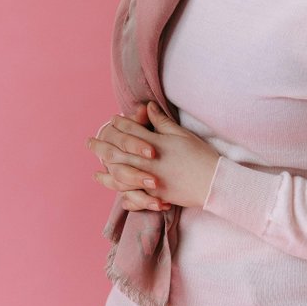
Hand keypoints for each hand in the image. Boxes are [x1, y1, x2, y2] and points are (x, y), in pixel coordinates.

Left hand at [89, 102, 220, 209]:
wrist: (216, 182)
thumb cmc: (200, 155)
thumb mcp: (181, 134)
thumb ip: (161, 122)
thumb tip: (147, 106)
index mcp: (154, 144)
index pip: (131, 131)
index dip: (120, 125)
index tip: (111, 121)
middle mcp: (149, 162)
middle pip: (119, 153)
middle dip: (102, 146)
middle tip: (89, 142)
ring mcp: (151, 180)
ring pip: (122, 176)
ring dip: (108, 174)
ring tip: (96, 173)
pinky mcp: (158, 195)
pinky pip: (137, 197)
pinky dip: (126, 197)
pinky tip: (119, 199)